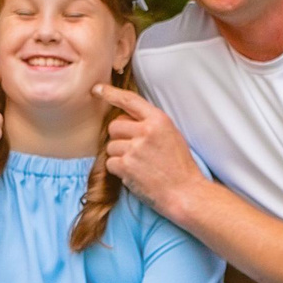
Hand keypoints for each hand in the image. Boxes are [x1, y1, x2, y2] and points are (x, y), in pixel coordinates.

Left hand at [97, 84, 200, 210]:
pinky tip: (134, 174)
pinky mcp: (126, 165)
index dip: (110, 93)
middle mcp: (146, 131)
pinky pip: (110, 163)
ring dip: (119, 156)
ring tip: (139, 165)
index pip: (130, 100)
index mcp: (159, 120)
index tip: (96, 89)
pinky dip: (118, 170)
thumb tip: (124, 120)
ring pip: (110, 146)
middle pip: (114, 126)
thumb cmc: (180, 166)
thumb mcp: (171, 135)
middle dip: (119, 138)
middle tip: (135, 151)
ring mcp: (135, 148)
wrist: (185, 192)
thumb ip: (150, 124)